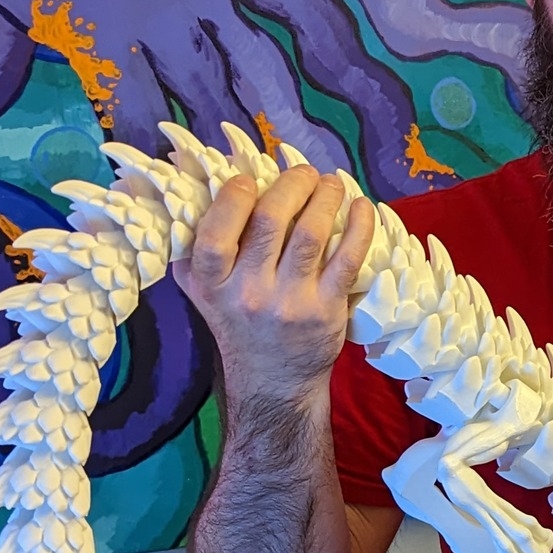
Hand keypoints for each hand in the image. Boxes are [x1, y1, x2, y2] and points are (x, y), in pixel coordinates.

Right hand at [173, 166, 375, 403]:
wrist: (273, 380)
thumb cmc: (238, 324)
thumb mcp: (202, 292)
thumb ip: (192, 248)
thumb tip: (190, 185)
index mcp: (212, 285)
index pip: (216, 234)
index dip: (233, 197)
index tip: (250, 178)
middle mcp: (248, 293)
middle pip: (269, 222)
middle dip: (290, 185)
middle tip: (302, 172)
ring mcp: (290, 302)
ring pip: (309, 234)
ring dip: (324, 197)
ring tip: (330, 182)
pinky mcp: (327, 309)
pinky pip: (347, 258)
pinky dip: (358, 227)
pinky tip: (362, 206)